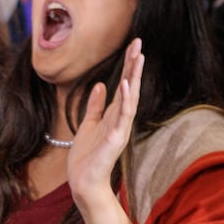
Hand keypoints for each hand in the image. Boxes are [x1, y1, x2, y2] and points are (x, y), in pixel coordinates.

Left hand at [67, 39, 144, 209]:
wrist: (84, 182)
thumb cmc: (87, 157)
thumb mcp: (89, 125)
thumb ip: (96, 106)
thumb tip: (100, 85)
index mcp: (115, 114)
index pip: (124, 84)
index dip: (128, 65)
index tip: (134, 45)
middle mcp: (121, 117)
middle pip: (130, 85)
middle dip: (134, 64)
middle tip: (139, 42)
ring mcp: (120, 126)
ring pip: (130, 96)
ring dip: (134, 77)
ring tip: (138, 57)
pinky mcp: (116, 137)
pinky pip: (122, 115)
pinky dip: (124, 99)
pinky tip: (123, 84)